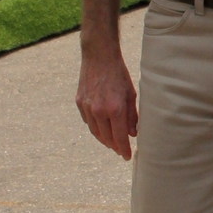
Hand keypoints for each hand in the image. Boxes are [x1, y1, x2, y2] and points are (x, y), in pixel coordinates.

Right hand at [77, 45, 138, 160]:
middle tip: (120, 150)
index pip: (120, 137)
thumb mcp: (131, 94)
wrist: (99, 56)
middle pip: (106, 138)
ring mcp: (87, 107)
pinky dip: (95, 128)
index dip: (124, 149)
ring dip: (104, 139)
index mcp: (115, 109)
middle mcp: (99, 110)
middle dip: (114, 146)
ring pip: (95, 132)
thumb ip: (132, 116)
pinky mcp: (79, 102)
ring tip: (112, 143)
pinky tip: (101, 129)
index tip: (127, 156)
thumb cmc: (119, 74)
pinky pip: (88, 121)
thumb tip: (133, 133)